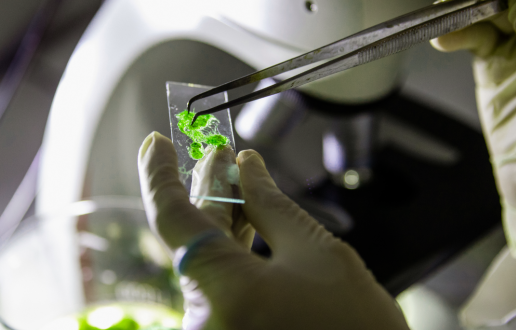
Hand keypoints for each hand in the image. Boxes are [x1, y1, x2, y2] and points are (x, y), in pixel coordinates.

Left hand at [137, 132, 408, 329]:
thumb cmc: (358, 329)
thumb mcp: (319, 253)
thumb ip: (272, 206)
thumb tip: (246, 166)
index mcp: (226, 294)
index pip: (172, 217)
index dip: (160, 173)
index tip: (157, 142)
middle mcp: (204, 321)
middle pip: (191, 237)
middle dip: (206, 190)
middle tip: (217, 154)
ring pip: (204, 259)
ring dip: (219, 219)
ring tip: (235, 179)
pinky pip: (215, 284)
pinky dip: (228, 250)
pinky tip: (242, 221)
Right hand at [431, 0, 515, 260]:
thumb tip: (512, 1)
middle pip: (511, 5)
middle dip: (481, 2)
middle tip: (457, 4)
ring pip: (491, 13)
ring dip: (465, 11)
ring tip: (446, 13)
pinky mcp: (496, 72)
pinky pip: (475, 41)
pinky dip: (457, 34)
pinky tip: (445, 37)